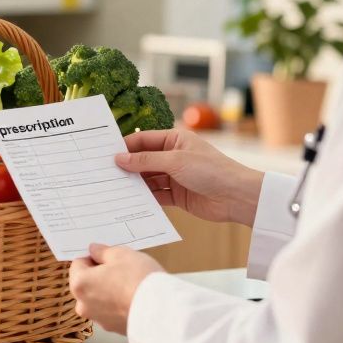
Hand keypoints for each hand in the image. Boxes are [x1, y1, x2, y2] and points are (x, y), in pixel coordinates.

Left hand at [69, 244, 163, 333]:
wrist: (161, 310)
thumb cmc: (138, 280)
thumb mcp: (121, 254)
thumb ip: (103, 251)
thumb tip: (95, 251)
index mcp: (79, 284)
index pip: (77, 264)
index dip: (93, 258)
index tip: (107, 257)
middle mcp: (84, 305)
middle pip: (86, 283)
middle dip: (100, 275)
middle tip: (121, 269)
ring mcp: (98, 319)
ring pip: (98, 298)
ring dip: (109, 291)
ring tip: (130, 284)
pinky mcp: (114, 328)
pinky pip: (111, 311)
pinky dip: (118, 304)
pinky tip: (134, 298)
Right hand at [116, 128, 264, 225]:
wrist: (237, 197)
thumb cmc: (212, 170)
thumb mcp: (175, 161)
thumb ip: (145, 161)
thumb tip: (119, 158)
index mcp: (175, 140)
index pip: (143, 140)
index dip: (125, 147)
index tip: (105, 154)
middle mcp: (173, 156)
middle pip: (143, 160)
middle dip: (127, 167)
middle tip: (105, 174)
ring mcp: (175, 176)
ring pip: (148, 179)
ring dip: (135, 184)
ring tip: (114, 189)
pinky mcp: (178, 195)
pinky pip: (156, 195)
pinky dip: (145, 198)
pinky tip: (131, 202)